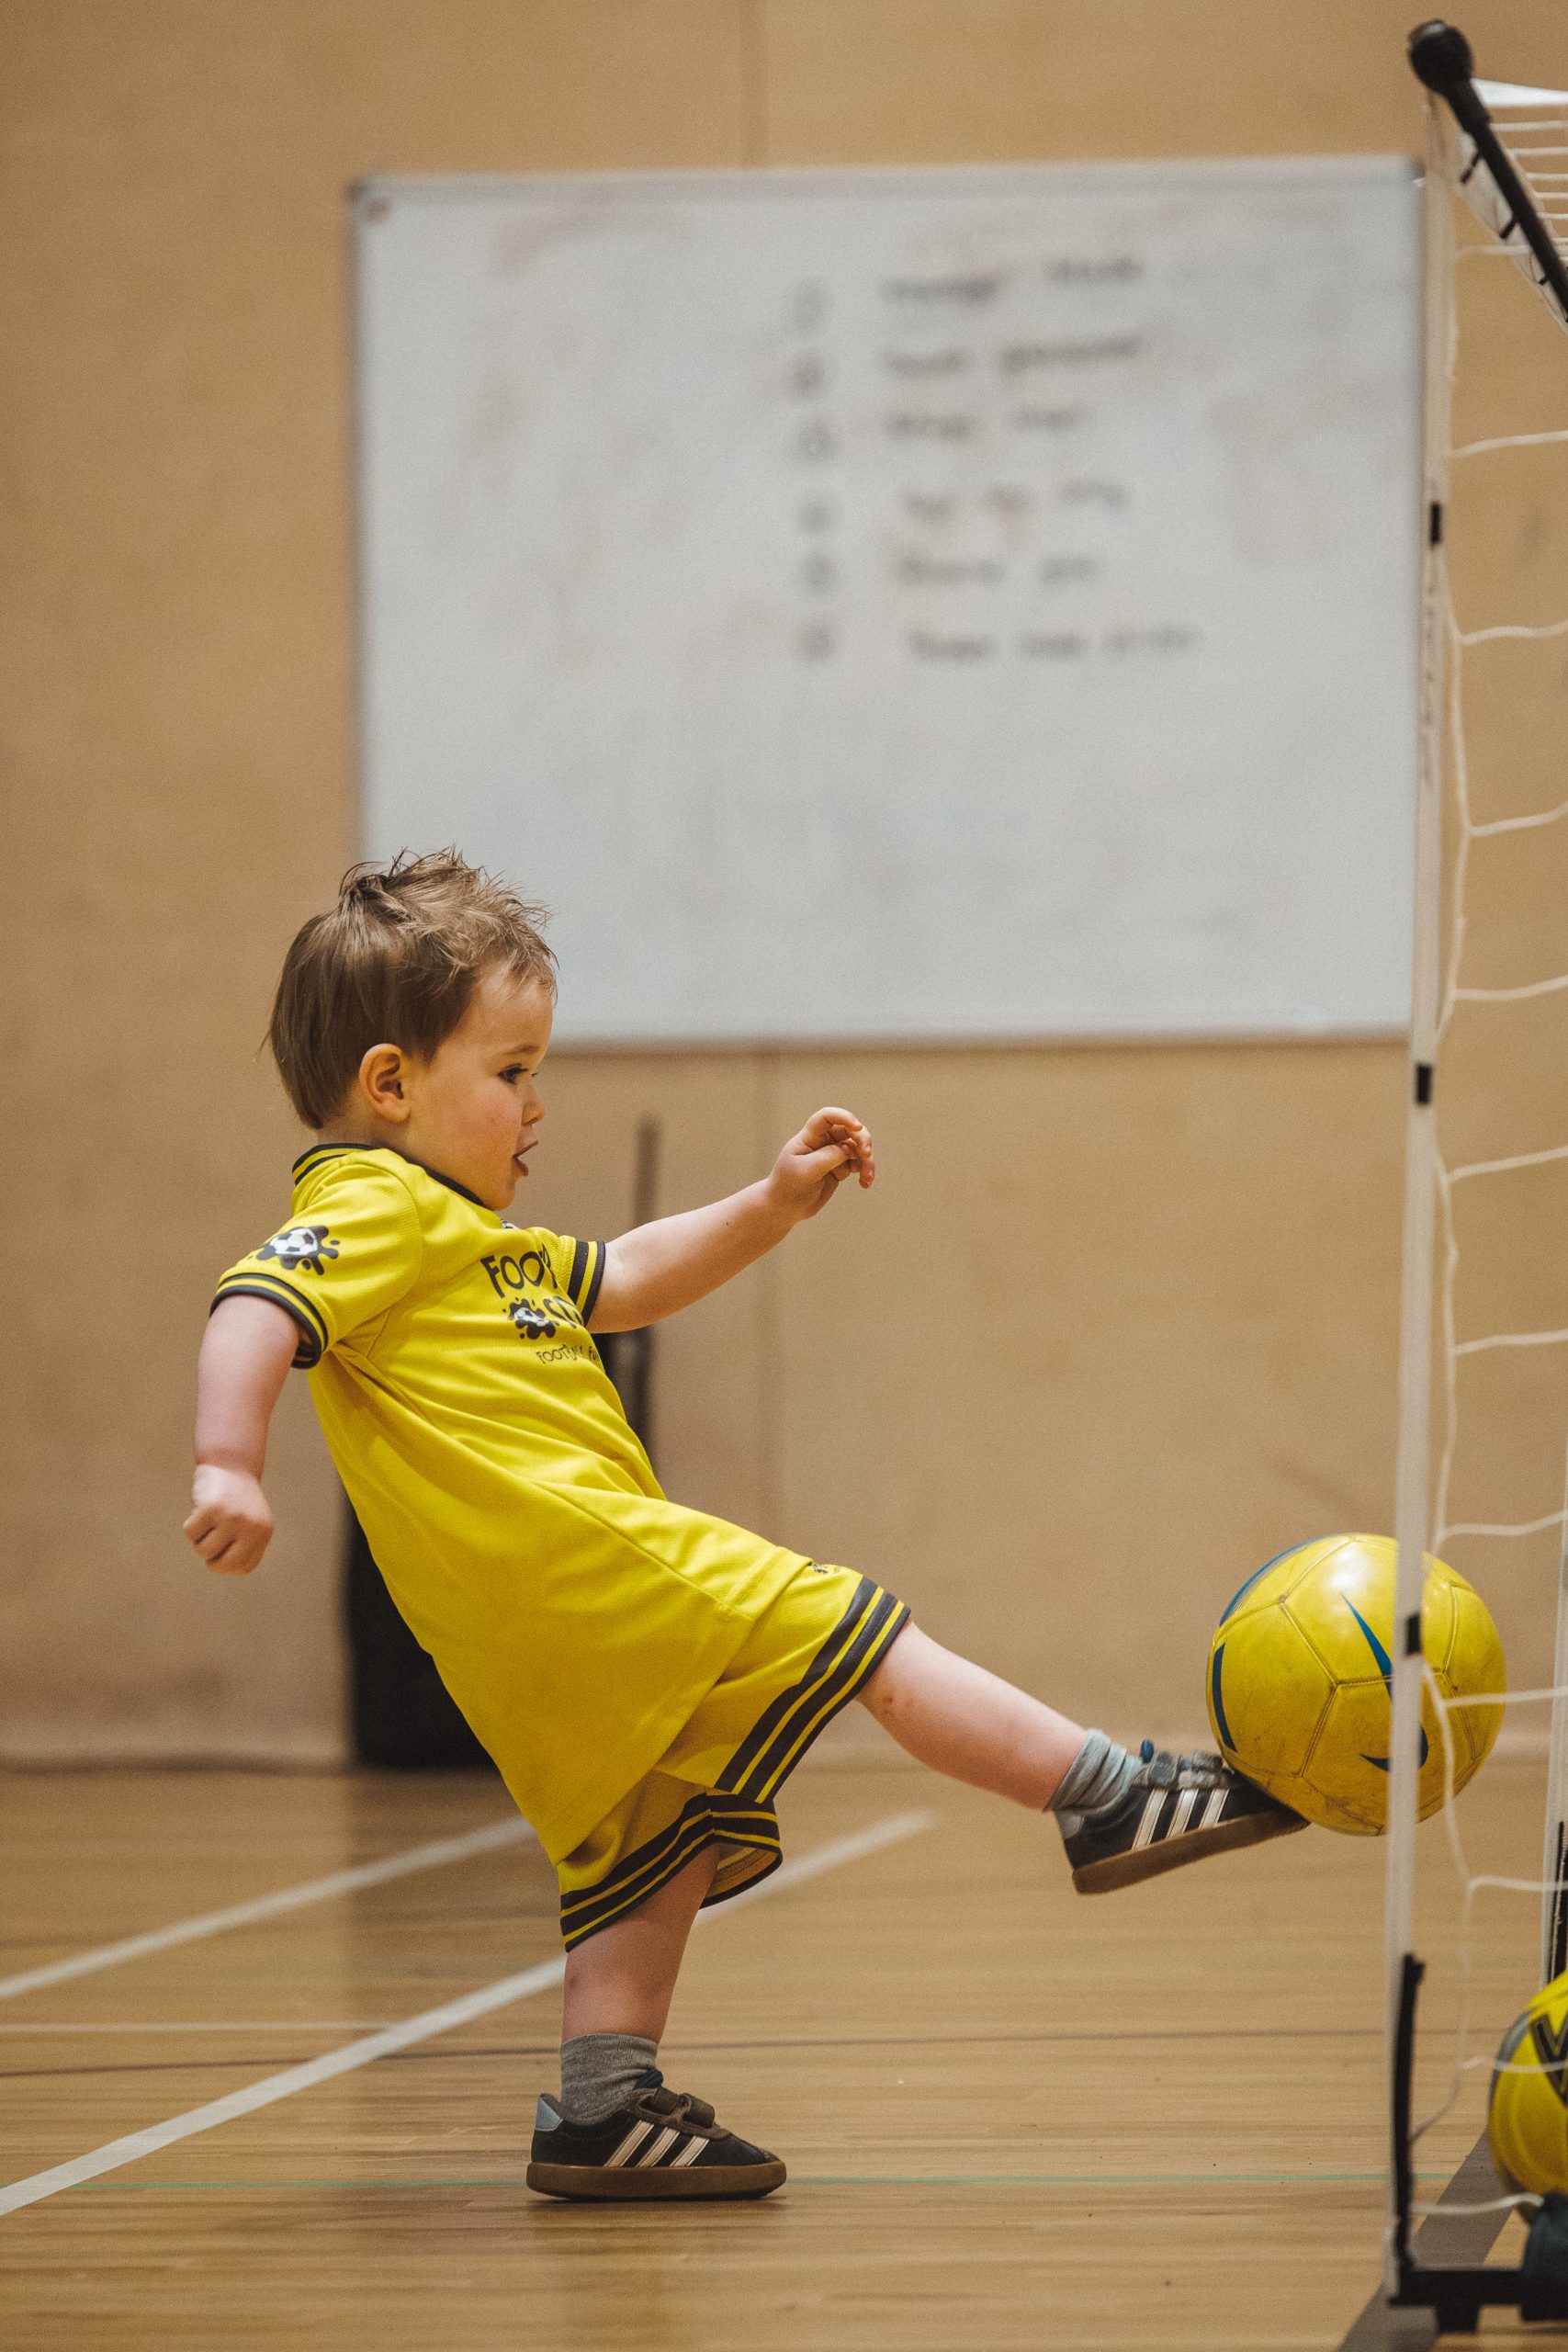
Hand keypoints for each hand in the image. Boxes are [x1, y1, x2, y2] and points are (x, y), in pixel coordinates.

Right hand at [183, 1463, 273, 1575]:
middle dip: (210, 1559)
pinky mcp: (211, 1508)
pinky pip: (190, 1533)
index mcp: (263, 1533)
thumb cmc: (237, 1499)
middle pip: (221, 1565)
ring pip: (203, 1550)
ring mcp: (231, 1517)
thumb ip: (243, 1547)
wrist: (231, 1463)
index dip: (226, 1565)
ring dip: (199, 1539)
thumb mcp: (250, 1523)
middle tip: (210, 1541)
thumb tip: (224, 1569)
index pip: (243, 1568)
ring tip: (209, 1520)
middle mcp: (250, 1527)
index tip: (221, 1553)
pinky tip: (199, 1509)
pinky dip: (190, 1525)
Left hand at [767, 1106, 875, 1223]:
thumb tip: (849, 1148)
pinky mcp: (839, 1168)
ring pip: (857, 1148)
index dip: (843, 1116)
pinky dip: (865, 1171)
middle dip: (862, 1139)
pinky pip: (858, 1163)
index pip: (826, 1117)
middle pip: (848, 1130)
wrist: (785, 1207)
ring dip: (866, 1160)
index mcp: (809, 1137)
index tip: (857, 1127)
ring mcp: (832, 1154)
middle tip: (867, 1154)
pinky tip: (864, 1183)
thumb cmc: (789, 1186)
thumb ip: (828, 1157)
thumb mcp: (806, 1171)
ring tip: (867, 1177)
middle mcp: (822, 1142)